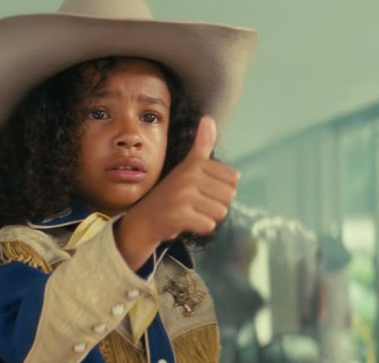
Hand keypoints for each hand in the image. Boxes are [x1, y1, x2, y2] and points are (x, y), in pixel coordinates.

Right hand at [117, 117, 238, 267]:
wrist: (144, 220)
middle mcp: (189, 176)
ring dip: (208, 217)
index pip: (234, 178)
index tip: (202, 188)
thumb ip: (202, 145)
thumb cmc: (172, 194)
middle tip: (197, 203)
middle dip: (216, 204)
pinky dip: (200, 228)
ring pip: (221, 212)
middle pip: (230, 196)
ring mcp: (183, 196)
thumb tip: (209, 119)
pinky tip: (186, 222)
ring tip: (191, 212)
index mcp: (194, 164)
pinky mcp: (179, 216)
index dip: (221, 188)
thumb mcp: (187, 167)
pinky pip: (209, 225)